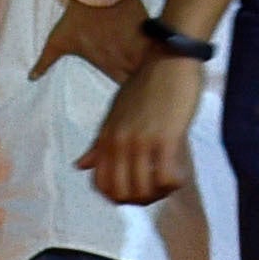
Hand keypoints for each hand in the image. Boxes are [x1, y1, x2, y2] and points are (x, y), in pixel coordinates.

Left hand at [44, 0, 158, 86]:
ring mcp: (140, 46)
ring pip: (155, 68)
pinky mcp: (149, 31)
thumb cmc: (77, 16)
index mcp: (109, 65)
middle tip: (147, 86)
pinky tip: (163, 56)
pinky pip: (161, 49)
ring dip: (155, 72)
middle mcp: (127, 60)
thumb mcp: (57, 40)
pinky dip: (162, 54)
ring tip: (158, 74)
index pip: (125, 92)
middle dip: (145, 87)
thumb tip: (31, 77)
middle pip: (143, 83)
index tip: (131, 92)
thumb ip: (45, 62)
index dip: (130, 96)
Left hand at [84, 52, 202, 210]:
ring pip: (144, 190)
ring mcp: (142, 141)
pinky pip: (166, 178)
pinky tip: (179, 174)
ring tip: (169, 182)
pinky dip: (174, 184)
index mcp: (106, 137)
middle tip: (155, 190)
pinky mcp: (166, 138)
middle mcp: (120, 142)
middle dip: (140, 200)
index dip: (118, 197)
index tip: (135, 192)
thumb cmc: (146, 85)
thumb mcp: (116, 114)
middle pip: (122, 194)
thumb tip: (79, 165)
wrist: (169, 59)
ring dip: (159, 193)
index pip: (101, 184)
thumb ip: (99, 143)